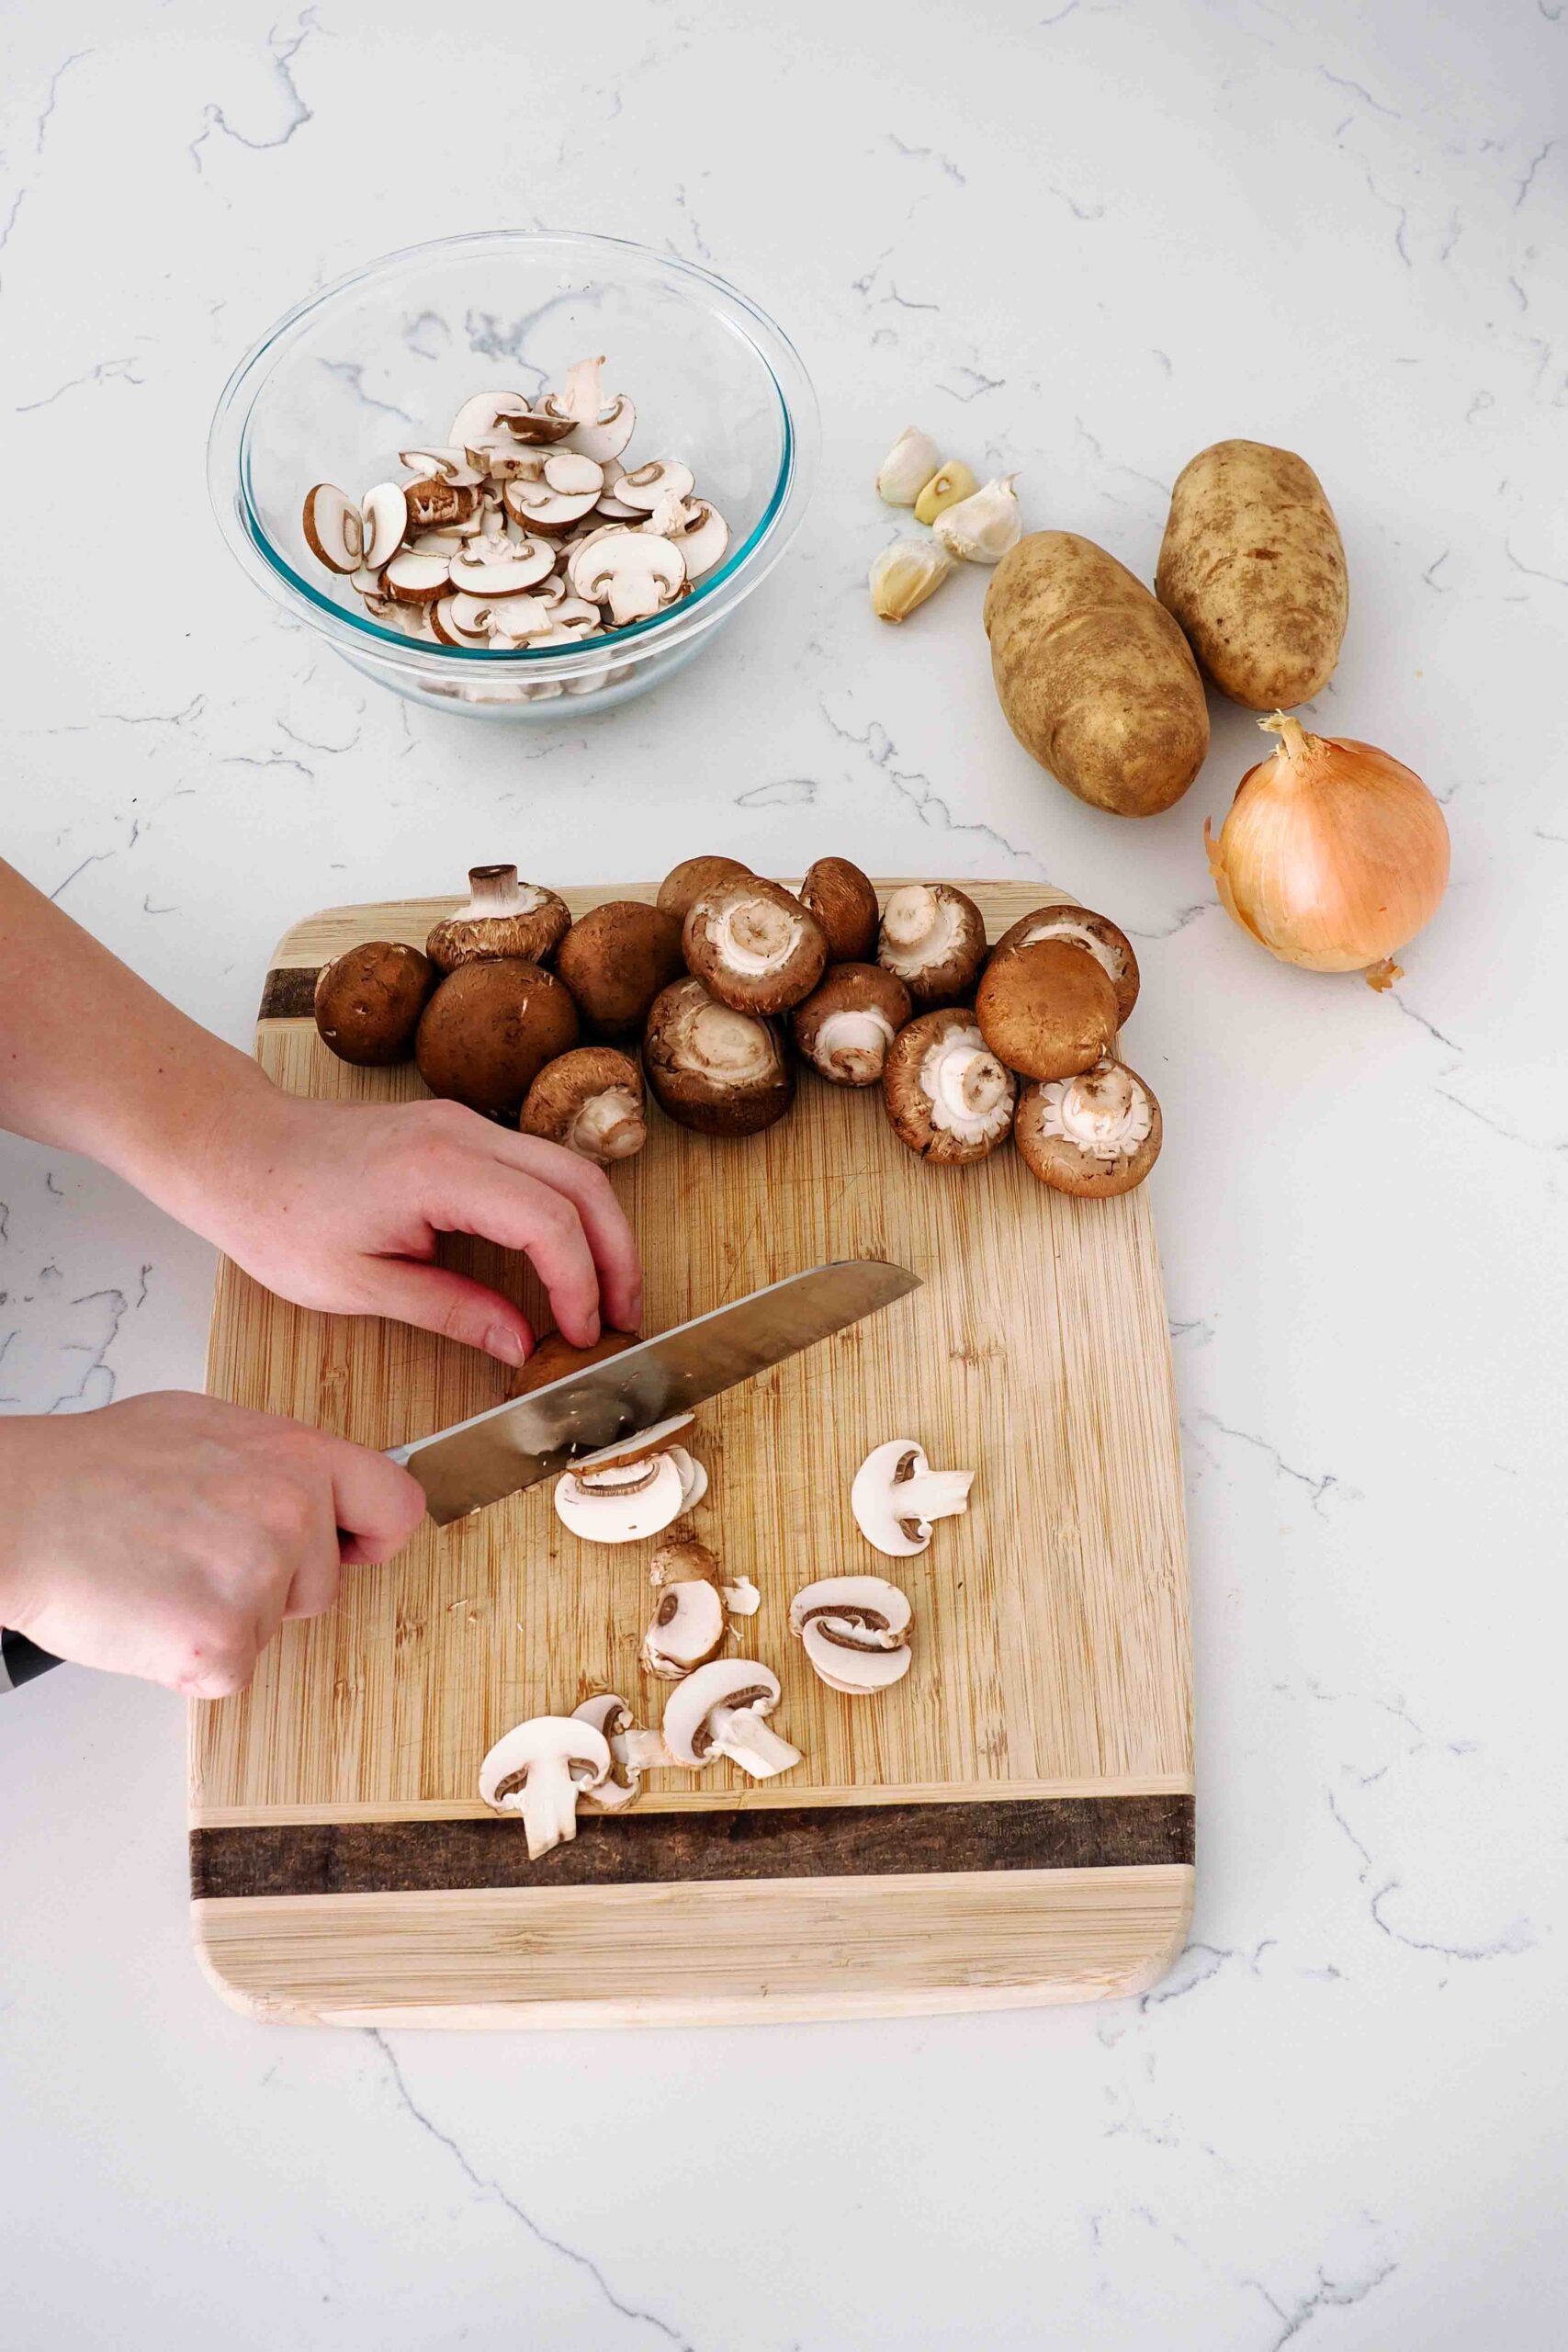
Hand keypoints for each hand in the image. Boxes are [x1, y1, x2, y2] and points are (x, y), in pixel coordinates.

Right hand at [0, 1393, 424, 1694]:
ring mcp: (260, 1580)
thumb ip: (277, 1462)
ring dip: (227, 1619)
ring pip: (271, 1628)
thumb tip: (316, 1489)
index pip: (395, 1505)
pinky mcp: (222, 1644)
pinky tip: (150, 1613)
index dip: (375, 1536)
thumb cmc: (97, 1466)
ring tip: (163, 1574)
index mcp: (296, 1456)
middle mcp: (292, 1513)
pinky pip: (231, 1670)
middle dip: (273, 1585)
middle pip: (323, 1585)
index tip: (353, 1548)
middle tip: (196, 1555)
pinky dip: (191, 1659)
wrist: (22, 1511)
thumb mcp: (209, 1427)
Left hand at [198, 1090, 642, 1368]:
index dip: (579, 1283)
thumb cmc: (280, 1218)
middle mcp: (464, 1134)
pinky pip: (538, 1166)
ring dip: (599, 1231)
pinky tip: (563, 1262)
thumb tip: (522, 1345)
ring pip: (570, 1168)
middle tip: (624, 1318)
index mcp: (438, 1172)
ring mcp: (465, 1125)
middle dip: (616, 1254)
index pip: (549, 1222)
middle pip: (582, 1184)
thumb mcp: (360, 1285)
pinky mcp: (460, 1131)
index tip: (581, 1335)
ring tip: (605, 1296)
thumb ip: (451, 1311)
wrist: (236, 1150)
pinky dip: (566, 1213)